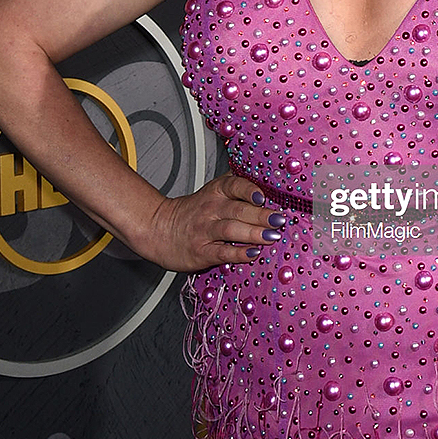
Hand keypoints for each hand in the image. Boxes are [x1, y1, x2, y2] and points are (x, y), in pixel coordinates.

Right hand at [134, 174, 284, 270]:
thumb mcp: (212, 192)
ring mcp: (205, 230)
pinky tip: (252, 253)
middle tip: (279, 220)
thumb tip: (269, 185)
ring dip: (254, 233)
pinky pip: (222, 252)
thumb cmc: (192, 212)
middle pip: (238, 209)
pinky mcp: (201, 251)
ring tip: (272, 237)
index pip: (235, 185)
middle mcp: (211, 208)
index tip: (264, 196)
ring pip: (231, 229)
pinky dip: (238, 253)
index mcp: (216, 192)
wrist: (157, 229)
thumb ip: (236, 187)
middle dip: (262, 215)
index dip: (250, 190)